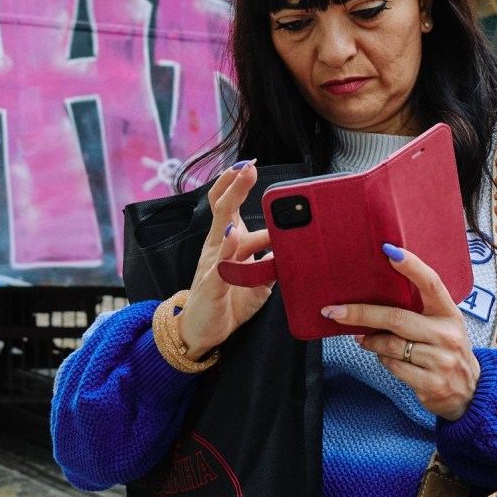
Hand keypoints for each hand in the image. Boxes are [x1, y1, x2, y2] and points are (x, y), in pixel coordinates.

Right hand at [176, 161, 275, 359]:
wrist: (202, 331)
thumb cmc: (229, 302)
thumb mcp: (256, 280)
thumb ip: (271, 261)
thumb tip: (294, 247)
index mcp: (225, 242)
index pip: (226, 205)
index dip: (235, 184)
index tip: (249, 164)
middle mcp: (216, 248)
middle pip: (222, 209)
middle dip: (234, 185)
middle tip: (247, 166)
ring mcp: (212, 265)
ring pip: (223, 232)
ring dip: (237, 209)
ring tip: (246, 190)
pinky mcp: (212, 286)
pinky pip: (219, 265)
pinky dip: (227, 249)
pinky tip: (232, 235)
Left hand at [329, 246, 479, 419]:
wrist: (471, 391)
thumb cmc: (446, 349)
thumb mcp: (441, 325)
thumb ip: (417, 310)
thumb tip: (372, 296)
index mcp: (449, 313)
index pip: (431, 283)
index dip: (411, 266)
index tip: (389, 250)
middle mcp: (447, 334)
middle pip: (397, 318)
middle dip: (361, 314)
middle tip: (334, 311)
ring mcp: (441, 360)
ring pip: (390, 345)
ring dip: (370, 341)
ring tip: (363, 338)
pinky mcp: (432, 383)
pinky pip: (393, 366)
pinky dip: (382, 359)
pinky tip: (384, 356)